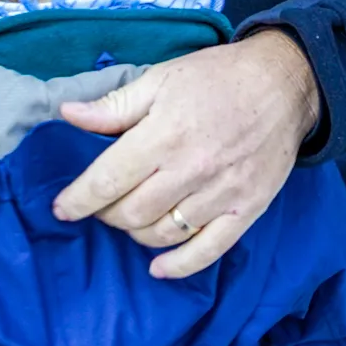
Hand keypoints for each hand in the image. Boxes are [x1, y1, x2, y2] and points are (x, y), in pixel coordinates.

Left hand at [52, 32, 320, 278]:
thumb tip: (68, 114)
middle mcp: (191, 169)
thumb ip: (114, 105)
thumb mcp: (161, 78)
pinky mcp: (248, 210)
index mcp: (164, 134)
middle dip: (106, 214)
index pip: (107, 180)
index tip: (61, 208)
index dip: (78, 199)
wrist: (283, 83)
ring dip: (136, 233)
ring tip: (131, 218)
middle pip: (131, 213)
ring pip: (163, 234)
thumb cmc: (216, 77)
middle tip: (103, 203)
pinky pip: (208, 250)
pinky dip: (179, 266)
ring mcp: (222, 193)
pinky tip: (158, 267)